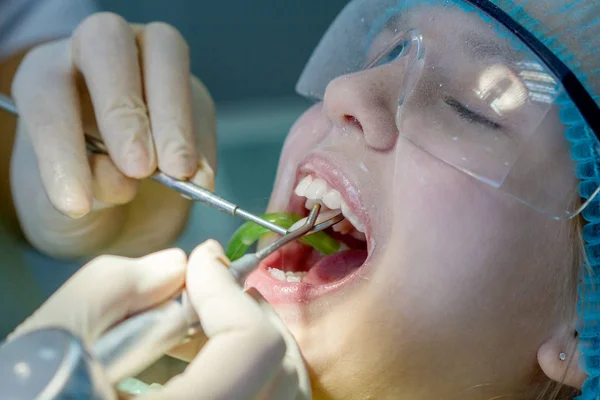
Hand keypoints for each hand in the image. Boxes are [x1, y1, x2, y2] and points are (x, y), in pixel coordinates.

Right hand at [9, 241, 310, 399]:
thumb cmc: (39, 395)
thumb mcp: (52, 346)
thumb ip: (109, 292)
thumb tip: (175, 265)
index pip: (252, 347)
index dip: (228, 290)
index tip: (202, 260)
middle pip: (281, 368)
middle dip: (245, 312)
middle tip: (206, 289)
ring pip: (284, 390)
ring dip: (250, 342)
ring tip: (203, 324)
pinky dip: (250, 373)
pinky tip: (203, 362)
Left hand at [10, 12, 215, 258]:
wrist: (124, 218)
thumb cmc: (85, 201)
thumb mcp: (66, 210)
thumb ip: (86, 188)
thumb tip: (121, 180)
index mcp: (45, 78)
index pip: (48, 95)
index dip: (61, 147)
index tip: (76, 203)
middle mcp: (95, 58)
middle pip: (107, 41)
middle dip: (122, 106)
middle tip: (138, 168)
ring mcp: (150, 67)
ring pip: (166, 53)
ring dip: (174, 117)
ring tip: (178, 171)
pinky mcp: (192, 94)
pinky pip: (201, 105)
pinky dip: (203, 144)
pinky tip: (199, 183)